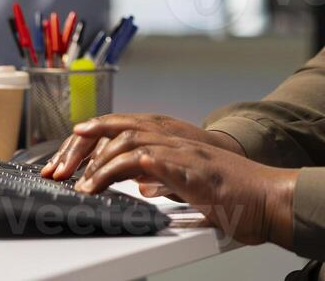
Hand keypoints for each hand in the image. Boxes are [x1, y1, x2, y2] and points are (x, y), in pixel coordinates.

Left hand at [41, 112, 242, 181]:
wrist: (266, 198)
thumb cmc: (233, 193)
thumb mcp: (188, 179)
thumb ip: (163, 175)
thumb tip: (141, 181)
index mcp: (170, 136)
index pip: (120, 125)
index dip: (89, 137)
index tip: (65, 152)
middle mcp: (172, 134)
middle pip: (114, 125)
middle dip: (81, 144)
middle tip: (58, 166)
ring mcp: (178, 147)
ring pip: (124, 137)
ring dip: (93, 159)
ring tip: (75, 181)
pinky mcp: (183, 165)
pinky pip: (140, 160)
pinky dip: (112, 171)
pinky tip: (97, 185)